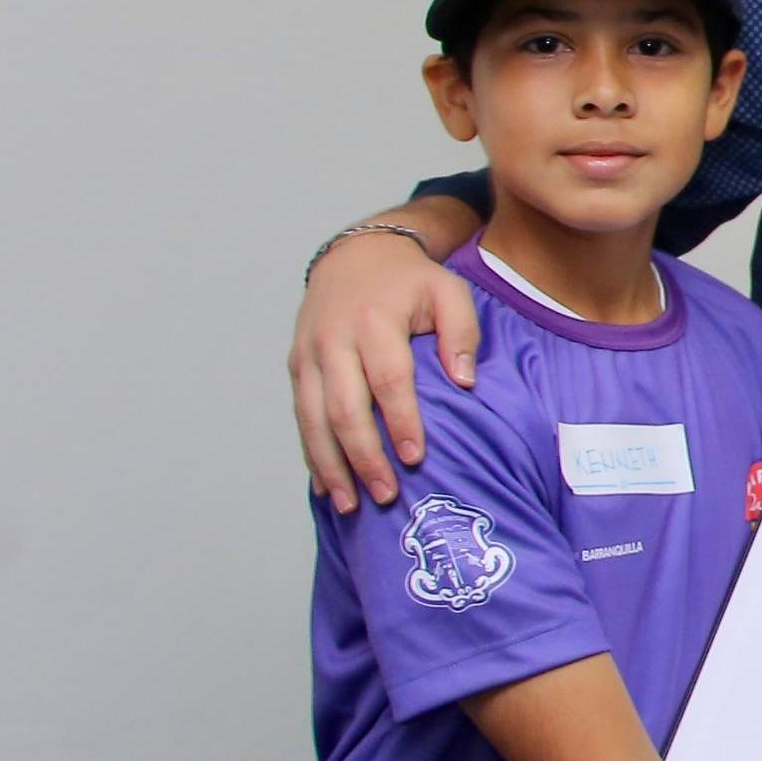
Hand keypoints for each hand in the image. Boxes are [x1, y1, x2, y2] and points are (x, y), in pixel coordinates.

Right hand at [293, 215, 479, 507]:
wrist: (356, 255)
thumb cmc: (411, 282)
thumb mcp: (448, 291)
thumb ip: (462, 332)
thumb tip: (465, 382)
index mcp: (375, 319)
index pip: (388, 378)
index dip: (399, 421)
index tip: (414, 458)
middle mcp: (334, 338)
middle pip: (344, 406)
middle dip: (363, 455)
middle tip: (386, 494)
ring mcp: (309, 354)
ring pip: (312, 418)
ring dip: (331, 465)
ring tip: (351, 505)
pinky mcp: (296, 365)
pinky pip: (300, 416)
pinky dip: (312, 453)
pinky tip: (327, 486)